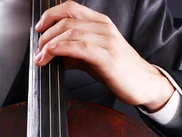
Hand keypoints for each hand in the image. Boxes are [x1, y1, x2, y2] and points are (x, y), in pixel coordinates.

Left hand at [35, 0, 174, 111]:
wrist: (144, 84)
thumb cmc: (120, 71)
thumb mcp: (94, 57)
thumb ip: (75, 52)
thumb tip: (53, 55)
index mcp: (101, 23)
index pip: (71, 7)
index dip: (51, 15)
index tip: (39, 28)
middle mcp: (104, 27)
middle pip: (67, 20)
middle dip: (46, 34)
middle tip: (37, 49)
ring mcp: (106, 40)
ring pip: (70, 32)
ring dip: (49, 44)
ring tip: (40, 56)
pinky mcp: (106, 56)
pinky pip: (78, 47)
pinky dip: (59, 50)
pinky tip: (50, 57)